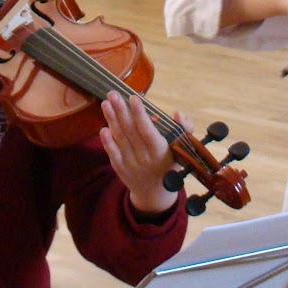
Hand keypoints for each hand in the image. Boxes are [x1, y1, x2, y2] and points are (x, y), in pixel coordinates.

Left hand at [99, 93, 177, 216]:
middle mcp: (145, 158)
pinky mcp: (120, 168)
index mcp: (161, 151)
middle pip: (130, 131)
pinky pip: (112, 153)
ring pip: (120, 138)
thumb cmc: (170, 163)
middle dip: (121, 111)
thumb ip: (184, 129)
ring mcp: (130, 164)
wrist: (155, 193)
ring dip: (112, 120)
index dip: (140, 114)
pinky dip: (107, 141)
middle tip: (113, 93)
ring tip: (106, 103)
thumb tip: (178, 113)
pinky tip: (103, 128)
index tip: (133, 97)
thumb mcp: (182, 148)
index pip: (148, 131)